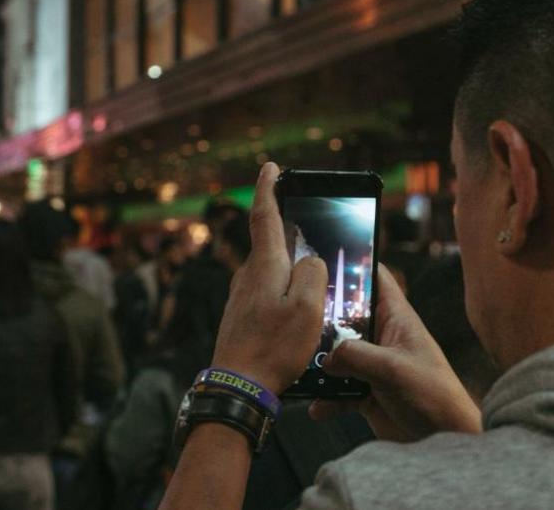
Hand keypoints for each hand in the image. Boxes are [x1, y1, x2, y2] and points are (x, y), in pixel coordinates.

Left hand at [211, 163, 329, 394]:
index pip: (265, 216)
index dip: (269, 188)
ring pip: (271, 271)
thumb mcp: (306, 309)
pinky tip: (298, 309)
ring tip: (315, 281)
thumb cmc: (273, 349)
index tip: (271, 167)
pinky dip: (284, 291)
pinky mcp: (242, 314)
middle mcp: (247, 275)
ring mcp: (241, 295)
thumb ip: (312, 274)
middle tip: (312, 228)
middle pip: (271, 243)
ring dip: (291, 269)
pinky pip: (268, 292)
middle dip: (290, 234)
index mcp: (264, 266)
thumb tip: (310, 261)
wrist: (238, 385)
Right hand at [310, 265, 481, 440]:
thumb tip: (323, 357)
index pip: (375, 278)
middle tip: (293, 316)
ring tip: (298, 367)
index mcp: (396, 318)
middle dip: (321, 318)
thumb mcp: (393, 369)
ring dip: (318, 364)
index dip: (353, 264)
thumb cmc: (433, 396)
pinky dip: (326, 399)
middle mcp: (381, 337)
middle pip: (345, 316)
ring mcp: (372, 364)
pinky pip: (337, 390)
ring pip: (335, 354)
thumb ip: (355, 356)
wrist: (444, 439)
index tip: (320, 259)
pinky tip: (316, 407)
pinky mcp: (365, 391)